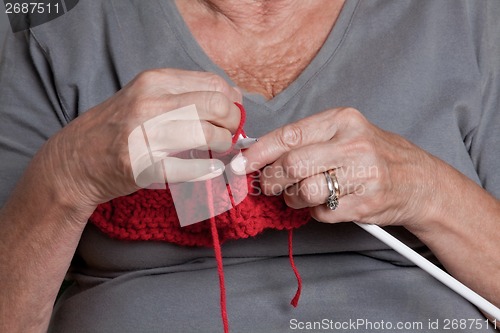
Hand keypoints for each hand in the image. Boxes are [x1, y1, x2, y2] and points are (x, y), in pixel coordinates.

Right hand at [39, 69, 241, 207]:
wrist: (75, 161)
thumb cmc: (118, 127)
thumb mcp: (146, 97)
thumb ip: (185, 94)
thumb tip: (233, 98)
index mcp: (153, 81)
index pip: (213, 84)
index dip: (232, 101)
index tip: (231, 114)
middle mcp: (149, 103)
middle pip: (217, 106)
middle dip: (232, 122)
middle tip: (228, 134)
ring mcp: (144, 135)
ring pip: (209, 135)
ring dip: (223, 145)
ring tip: (217, 150)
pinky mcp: (143, 167)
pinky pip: (191, 168)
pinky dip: (208, 170)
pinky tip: (210, 169)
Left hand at [237, 107, 439, 227]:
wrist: (419, 181)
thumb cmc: (373, 155)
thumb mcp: (343, 134)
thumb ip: (304, 140)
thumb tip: (259, 153)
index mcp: (342, 120)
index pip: (289, 135)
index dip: (259, 152)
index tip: (241, 164)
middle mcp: (353, 144)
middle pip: (292, 165)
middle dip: (270, 180)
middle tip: (267, 185)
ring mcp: (362, 176)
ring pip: (303, 191)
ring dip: (292, 198)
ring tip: (301, 194)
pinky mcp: (365, 204)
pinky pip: (321, 212)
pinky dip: (315, 211)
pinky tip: (327, 202)